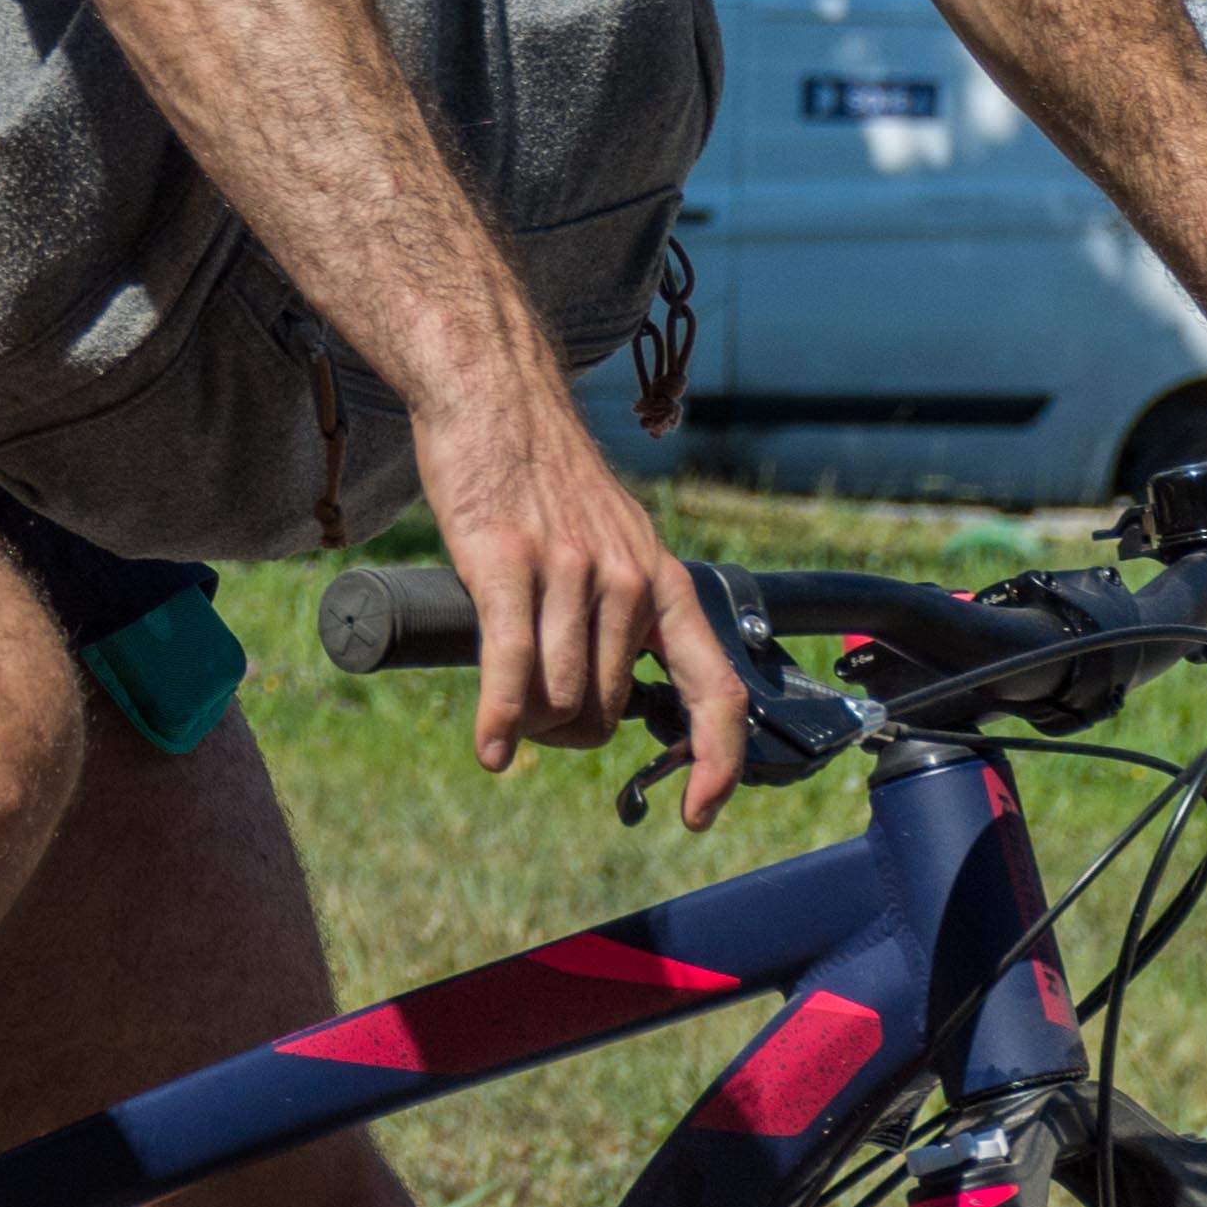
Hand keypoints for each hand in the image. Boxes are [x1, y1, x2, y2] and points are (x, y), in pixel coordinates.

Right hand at [412, 353, 752, 832]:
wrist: (494, 395)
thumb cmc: (542, 475)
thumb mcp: (611, 538)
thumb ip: (621, 608)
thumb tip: (607, 694)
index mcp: (663, 580)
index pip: (717, 689)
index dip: (717, 762)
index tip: (698, 812)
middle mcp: (628, 579)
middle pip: (606, 707)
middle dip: (568, 733)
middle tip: (536, 722)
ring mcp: (570, 569)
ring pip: (557, 696)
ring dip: (527, 724)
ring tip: (504, 715)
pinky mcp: (507, 560)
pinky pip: (510, 667)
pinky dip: (499, 720)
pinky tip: (490, 747)